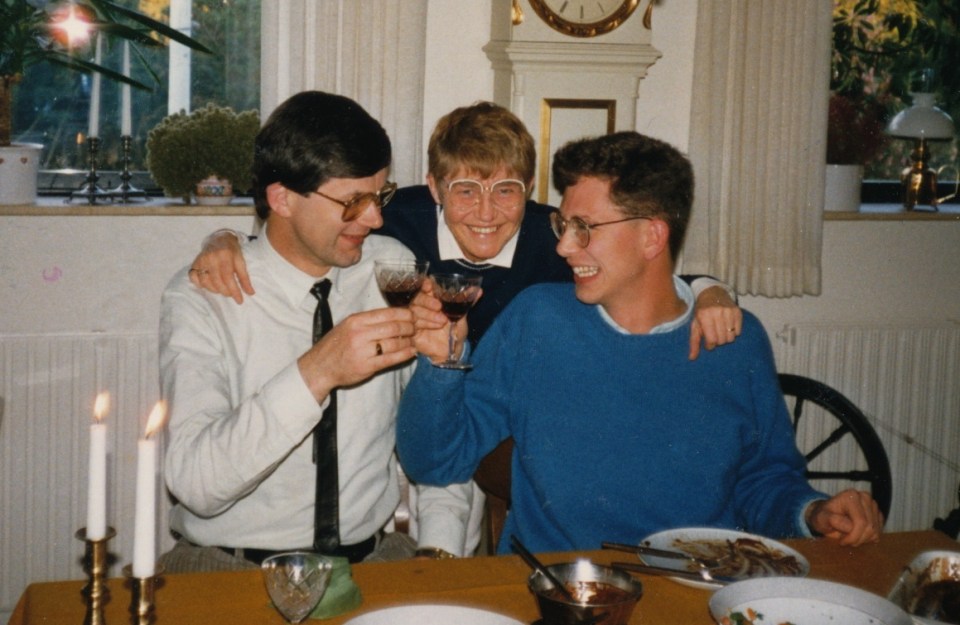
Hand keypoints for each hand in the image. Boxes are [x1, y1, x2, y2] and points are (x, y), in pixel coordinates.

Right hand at [189, 230, 254, 303]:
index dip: (234, 290)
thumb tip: (250, 293)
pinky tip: (209, 285)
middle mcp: (211, 257)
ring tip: (222, 289)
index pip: (228, 277)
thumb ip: (245, 278)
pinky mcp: (194, 263)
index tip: (240, 300)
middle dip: (225, 291)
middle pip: (216, 281)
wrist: (219, 239)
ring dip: (215, 290)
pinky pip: (194, 278)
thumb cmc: (232, 252)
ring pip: (205, 282)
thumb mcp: (241, 261)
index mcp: (224, 255)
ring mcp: (200, 260)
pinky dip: (201, 285)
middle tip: (231, 294)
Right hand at [297, 307, 416, 399]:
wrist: (320, 367)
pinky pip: (391, 359)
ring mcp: (364, 350)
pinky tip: (412, 352)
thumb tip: (394, 314)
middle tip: (417, 328)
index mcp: (356, 320)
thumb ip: (368, 321)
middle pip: (394, 326)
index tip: (414, 315)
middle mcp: (360, 333)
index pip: (387, 313)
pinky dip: (405, 354)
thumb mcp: (348, 326)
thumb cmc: (335, 346)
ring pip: (395, 342)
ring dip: (409, 341)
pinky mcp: (367, 366)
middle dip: (410, 326)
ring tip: (414, 340)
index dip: (405, 314)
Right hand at [408, 280, 466, 362]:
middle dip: (427, 301)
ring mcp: (415, 319)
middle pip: (417, 298)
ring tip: (442, 321)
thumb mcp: (462, 316)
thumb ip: (467, 302)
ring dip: (428, 314)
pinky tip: (434, 327)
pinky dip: (423, 324)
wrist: (452, 351)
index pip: (424, 288)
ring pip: (414, 311)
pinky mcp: (412, 331)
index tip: (429, 285)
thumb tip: (479, 290)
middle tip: (439, 306)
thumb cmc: (455, 331)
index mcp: (432, 300)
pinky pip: (412, 324)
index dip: (425, 285)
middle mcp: (422, 307)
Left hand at [688, 285, 741, 359]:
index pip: (711, 340)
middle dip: (718, 341)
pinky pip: (739, 332)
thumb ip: (694, 342)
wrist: (713, 294)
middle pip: (722, 340)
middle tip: (714, 334)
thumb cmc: (701, 312)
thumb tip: (692, 358)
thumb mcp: (695, 325)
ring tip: (720, 330)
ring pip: (731, 337)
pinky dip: (734, 332)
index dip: (710, 345)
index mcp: (704, 316)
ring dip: (726, 337)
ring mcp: (728, 311)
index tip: (708, 342)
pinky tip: (727, 326)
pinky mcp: (737, 311)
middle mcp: (717, 312)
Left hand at [805, 489, 883, 546]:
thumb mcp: (821, 519)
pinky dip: (868, 538)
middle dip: (858, 539)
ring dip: (863, 540)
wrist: (828, 515)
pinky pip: (879, 532)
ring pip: (876, 531)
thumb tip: (850, 526)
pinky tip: (857, 535)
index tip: (841, 542)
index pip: (861, 522)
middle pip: (870, 527)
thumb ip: (833, 520)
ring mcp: (873, 505)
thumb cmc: (823, 517)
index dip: (852, 537)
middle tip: (846, 542)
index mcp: (851, 496)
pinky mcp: (878, 513)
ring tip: (850, 537)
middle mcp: (864, 497)